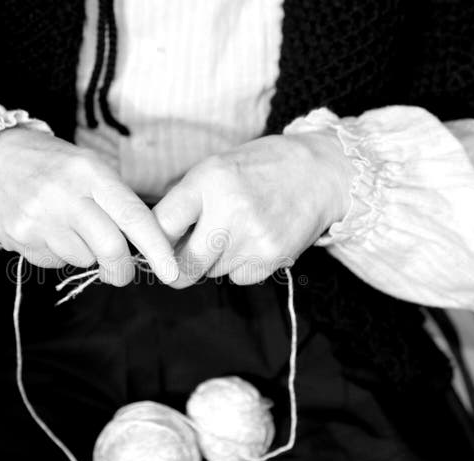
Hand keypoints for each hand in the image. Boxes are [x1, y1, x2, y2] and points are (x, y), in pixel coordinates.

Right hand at [0, 127, 177, 285]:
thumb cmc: (54, 167)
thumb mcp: (89, 168)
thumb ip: (117, 203)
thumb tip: (149, 246)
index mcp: (90, 172)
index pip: (132, 215)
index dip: (156, 248)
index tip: (171, 270)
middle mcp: (64, 194)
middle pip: (110, 247)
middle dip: (122, 268)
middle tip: (122, 272)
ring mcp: (39, 218)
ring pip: (83, 259)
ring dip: (86, 255)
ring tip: (69, 229)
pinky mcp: (21, 237)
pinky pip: (56, 261)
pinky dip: (60, 254)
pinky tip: (48, 231)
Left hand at [153, 131, 353, 287]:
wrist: (319, 172)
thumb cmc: (259, 169)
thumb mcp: (215, 169)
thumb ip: (185, 204)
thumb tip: (157, 248)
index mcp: (208, 180)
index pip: (161, 226)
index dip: (153, 243)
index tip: (154, 249)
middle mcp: (229, 209)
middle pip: (184, 265)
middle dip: (179, 269)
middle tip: (183, 260)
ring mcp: (253, 236)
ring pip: (212, 272)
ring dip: (215, 261)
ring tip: (236, 231)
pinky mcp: (272, 257)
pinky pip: (239, 278)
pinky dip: (241, 267)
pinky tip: (255, 240)